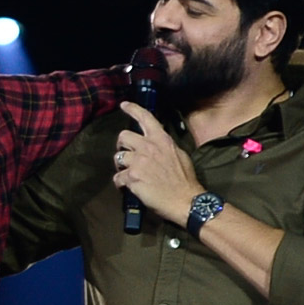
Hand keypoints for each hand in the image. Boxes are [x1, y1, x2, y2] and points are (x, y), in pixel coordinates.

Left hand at [114, 103, 203, 224]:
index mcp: (161, 139)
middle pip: (123, 136)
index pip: (145, 118)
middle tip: (125, 155)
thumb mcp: (180, 155)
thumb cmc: (185, 180)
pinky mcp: (132, 177)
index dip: (132, 109)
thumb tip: (158, 147)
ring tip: (127, 174)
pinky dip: (120, 183)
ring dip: (121, 166)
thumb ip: (165, 147)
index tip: (124, 105)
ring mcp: (139, 161)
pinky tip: (126, 187)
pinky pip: (118, 178)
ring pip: (118, 157)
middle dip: (121, 145)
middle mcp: (148, 146)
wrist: (185, 200)